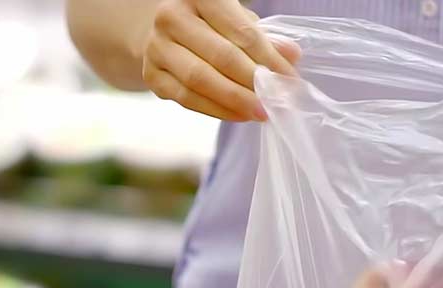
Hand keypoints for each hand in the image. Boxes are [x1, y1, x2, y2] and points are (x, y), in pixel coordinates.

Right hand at [142, 0, 300, 121]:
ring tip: (260, 112)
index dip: (268, 58)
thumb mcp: (236, 19)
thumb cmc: (208, 24)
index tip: (289, 79)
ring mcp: (157, 47)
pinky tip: (238, 115)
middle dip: (253, 82)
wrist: (164, 33)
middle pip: (220, 56)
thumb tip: (291, 56)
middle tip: (276, 101)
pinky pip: (187, 98)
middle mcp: (171, 16)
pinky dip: (216, 110)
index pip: (240, 31)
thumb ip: (263, 37)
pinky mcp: (151, 75)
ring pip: (200, 80)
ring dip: (235, 100)